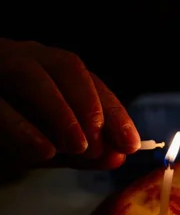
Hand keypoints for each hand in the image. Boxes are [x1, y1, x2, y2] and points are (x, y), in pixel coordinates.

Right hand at [0, 38, 140, 169]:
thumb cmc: (9, 126)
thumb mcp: (48, 140)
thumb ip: (82, 149)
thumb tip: (119, 157)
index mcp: (47, 66)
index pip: (89, 80)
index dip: (114, 111)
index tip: (132, 145)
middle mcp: (22, 56)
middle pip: (63, 66)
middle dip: (89, 107)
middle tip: (100, 146)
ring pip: (27, 74)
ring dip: (58, 112)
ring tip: (76, 147)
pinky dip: (20, 127)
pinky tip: (41, 150)